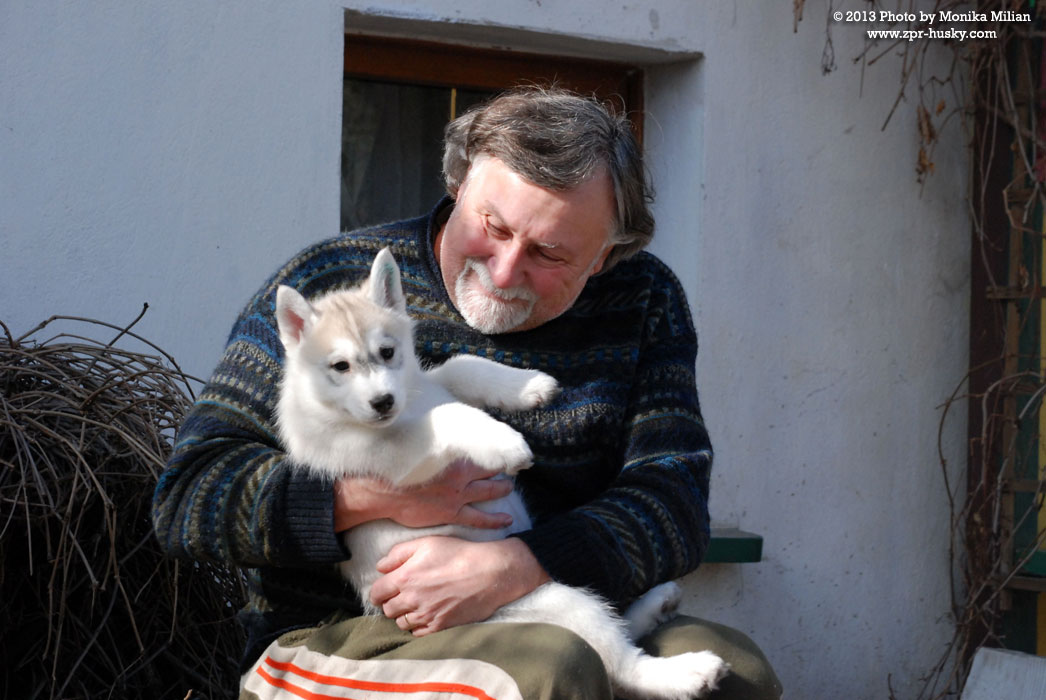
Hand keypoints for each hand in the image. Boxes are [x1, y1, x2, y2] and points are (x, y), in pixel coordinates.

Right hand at [333, 459, 514, 531]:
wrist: (384, 491)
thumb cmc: (398, 467)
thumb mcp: (420, 447)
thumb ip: (438, 442)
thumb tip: (444, 430)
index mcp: (454, 456)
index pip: (483, 450)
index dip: (495, 449)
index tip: (504, 446)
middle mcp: (461, 476)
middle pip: (490, 470)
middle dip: (503, 468)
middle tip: (513, 466)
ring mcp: (458, 496)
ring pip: (489, 491)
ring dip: (502, 489)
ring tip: (510, 488)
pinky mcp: (452, 513)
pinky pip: (479, 518)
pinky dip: (494, 519)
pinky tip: (506, 519)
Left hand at [369, 536, 549, 635]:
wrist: (489, 572)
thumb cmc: (458, 554)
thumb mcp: (427, 543)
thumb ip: (398, 553)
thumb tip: (380, 566)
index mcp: (405, 578)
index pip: (376, 593)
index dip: (379, 591)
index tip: (386, 589)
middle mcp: (412, 600)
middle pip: (387, 610)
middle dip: (392, 602)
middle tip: (403, 595)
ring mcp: (426, 616)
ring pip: (401, 623)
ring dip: (405, 615)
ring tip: (416, 604)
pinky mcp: (440, 626)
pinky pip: (418, 633)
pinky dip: (418, 625)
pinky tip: (427, 613)